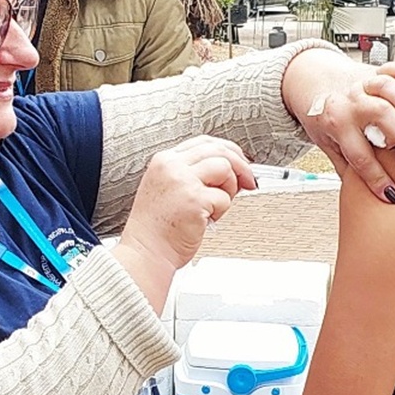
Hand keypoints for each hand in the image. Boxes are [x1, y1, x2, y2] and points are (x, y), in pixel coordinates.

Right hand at [115, 137, 254, 292]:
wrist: (146, 252)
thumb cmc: (158, 228)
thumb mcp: (168, 189)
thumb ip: (194, 174)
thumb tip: (232, 169)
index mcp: (164, 160)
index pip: (204, 142)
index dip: (227, 150)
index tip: (239, 162)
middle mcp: (172, 166)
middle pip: (219, 151)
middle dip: (240, 166)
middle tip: (248, 181)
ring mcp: (183, 181)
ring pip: (225, 168)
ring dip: (229, 189)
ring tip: (214, 207)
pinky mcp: (195, 199)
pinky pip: (225, 198)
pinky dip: (221, 211)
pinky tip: (206, 220)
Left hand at [283, 50, 394, 203]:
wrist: (307, 81)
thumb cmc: (320, 115)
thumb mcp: (326, 144)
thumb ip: (345, 165)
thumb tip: (362, 194)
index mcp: (336, 125)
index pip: (361, 157)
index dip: (378, 179)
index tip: (393, 195)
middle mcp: (351, 102)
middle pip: (380, 113)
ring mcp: (363, 84)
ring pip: (388, 87)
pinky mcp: (374, 71)